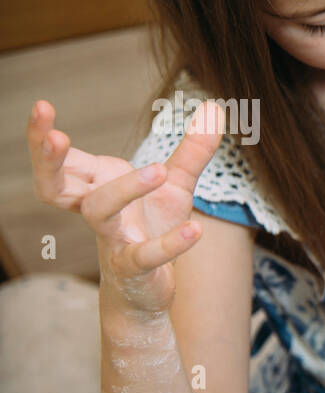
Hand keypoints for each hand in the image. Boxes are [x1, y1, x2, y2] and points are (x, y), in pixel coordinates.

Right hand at [27, 99, 226, 316]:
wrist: (148, 287)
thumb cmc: (151, 228)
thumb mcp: (176, 185)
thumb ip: (192, 150)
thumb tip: (215, 108)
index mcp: (95, 186)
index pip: (61, 159)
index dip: (43, 136)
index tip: (42, 105)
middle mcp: (96, 211)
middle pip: (55, 186)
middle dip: (49, 161)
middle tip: (54, 136)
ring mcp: (113, 240)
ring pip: (100, 213)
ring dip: (124, 190)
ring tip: (158, 170)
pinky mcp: (135, 268)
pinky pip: (146, 255)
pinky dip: (170, 244)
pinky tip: (195, 230)